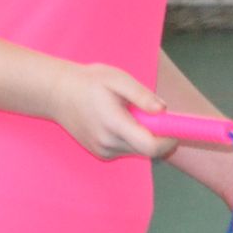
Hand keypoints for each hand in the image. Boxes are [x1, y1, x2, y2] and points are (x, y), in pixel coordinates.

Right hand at [47, 62, 166, 160]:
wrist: (57, 94)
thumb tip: (163, 110)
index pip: (149, 146)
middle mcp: (108, 143)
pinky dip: (130, 138)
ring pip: (137, 150)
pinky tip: (117, 120)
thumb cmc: (89, 82)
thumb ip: (141, 95)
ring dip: (142, 135)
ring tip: (127, 111)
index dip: (168, 140)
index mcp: (114, 124)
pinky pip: (125, 149)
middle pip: (146, 150)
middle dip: (157, 135)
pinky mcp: (100, 153)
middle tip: (153, 113)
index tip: (176, 128)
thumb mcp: (117, 79)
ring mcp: (103, 150)